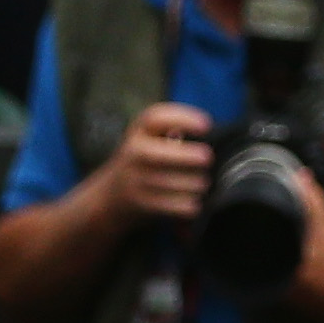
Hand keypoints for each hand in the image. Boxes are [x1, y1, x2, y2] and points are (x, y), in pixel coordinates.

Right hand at [105, 96, 216, 222]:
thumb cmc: (143, 161)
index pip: (155, 117)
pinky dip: (186, 205)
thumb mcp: (149, 138)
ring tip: (204, 183)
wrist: (109, 196)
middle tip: (208, 158)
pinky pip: (168, 205)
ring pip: (167, 182)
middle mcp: (133, 152)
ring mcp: (135, 179)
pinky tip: (196, 202)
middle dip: (187, 156)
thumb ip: (173, 132)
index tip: (206, 124)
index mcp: (139, 130)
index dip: (182, 118)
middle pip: (158, 153)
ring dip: (192, 183)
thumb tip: (213, 136)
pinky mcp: (140, 203)